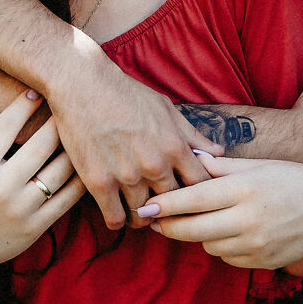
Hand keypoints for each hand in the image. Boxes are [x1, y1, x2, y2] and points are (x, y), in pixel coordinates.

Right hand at [0, 91, 85, 286]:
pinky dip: (79, 179)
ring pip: (59, 170)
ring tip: (81, 131)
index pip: (6, 126)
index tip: (36, 92)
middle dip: (56, 120)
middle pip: (40, 144)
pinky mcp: (37, 226)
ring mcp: (22, 208)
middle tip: (68, 104)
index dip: (24, 105)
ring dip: (73, 147)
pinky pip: (67, 199)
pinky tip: (84, 164)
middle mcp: (1, 187)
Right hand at [46, 56, 216, 229]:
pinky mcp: (99, 182)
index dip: (198, 195)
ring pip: (144, 216)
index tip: (191, 197)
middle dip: (172, 208)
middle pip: (174, 205)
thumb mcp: (166, 108)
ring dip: (144, 216)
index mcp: (174, 146)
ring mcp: (125, 175)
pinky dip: (119, 219)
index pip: (201, 186)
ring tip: (141, 210)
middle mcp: (154, 164)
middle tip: (165, 208)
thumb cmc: (127, 93)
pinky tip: (118, 209)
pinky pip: (115, 219)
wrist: (83, 84)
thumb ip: (193, 135)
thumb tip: (219, 153)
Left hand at [135, 152, 302, 273]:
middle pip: (194, 229)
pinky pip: (228, 258)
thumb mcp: (261, 165)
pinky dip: (221, 247)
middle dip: (169, 227)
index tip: (146, 206)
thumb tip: (193, 157)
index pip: (195, 199)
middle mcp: (249, 218)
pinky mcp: (263, 262)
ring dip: (199, 235)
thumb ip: (224, 165)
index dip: (166, 205)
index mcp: (246, 188)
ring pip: (208, 246)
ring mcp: (257, 244)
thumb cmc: (296, 180)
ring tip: (200, 220)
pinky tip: (228, 232)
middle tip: (152, 221)